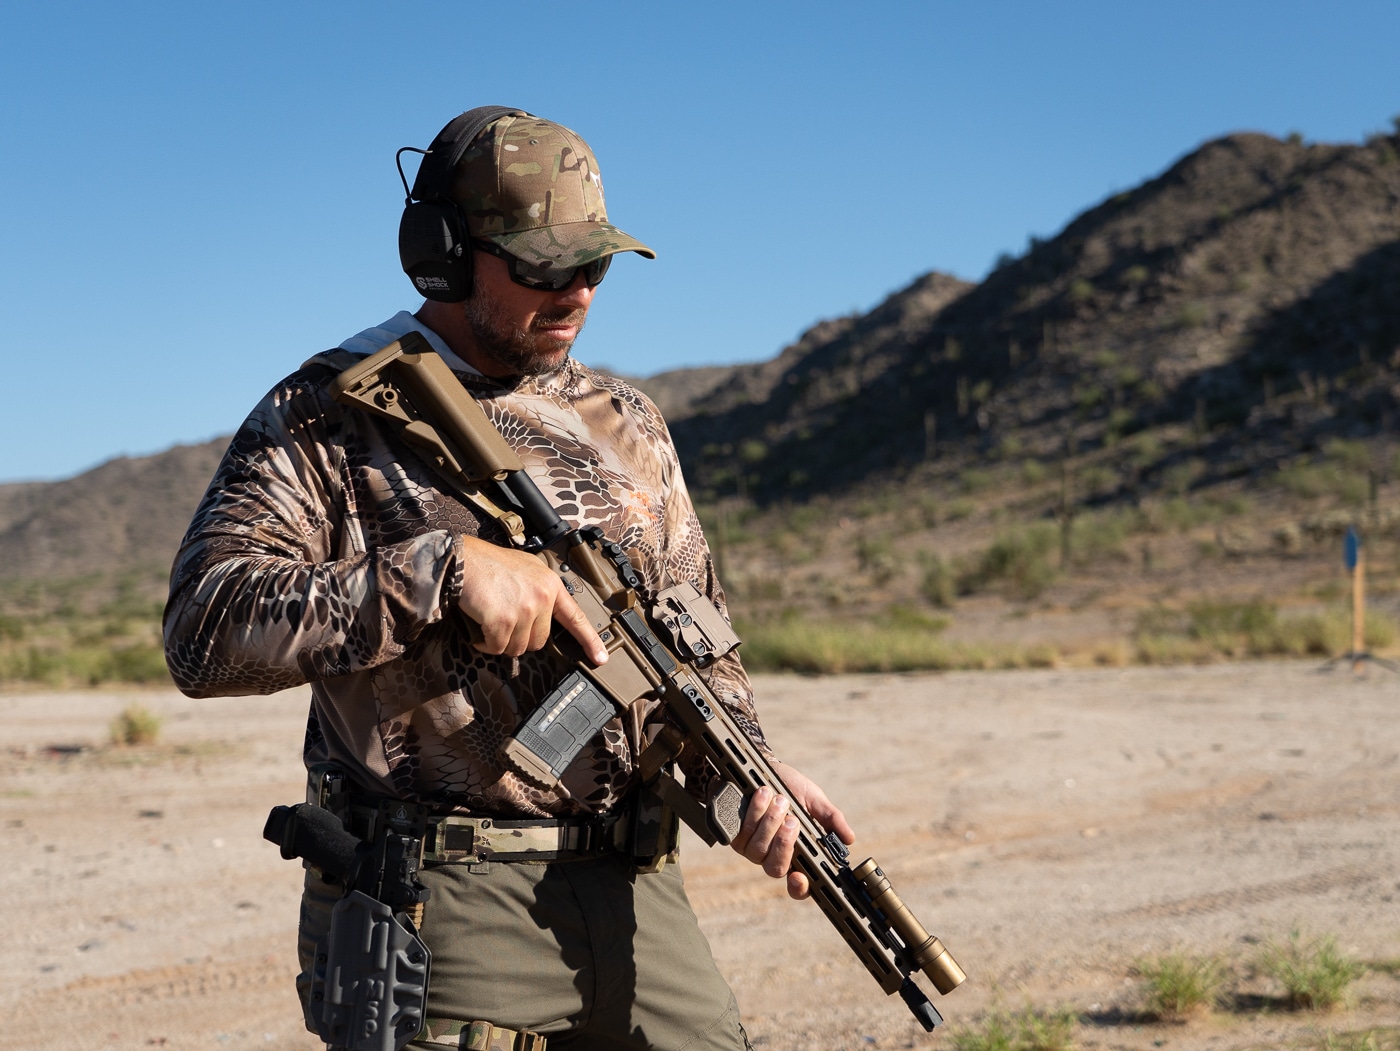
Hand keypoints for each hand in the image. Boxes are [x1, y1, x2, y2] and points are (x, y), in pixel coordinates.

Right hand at [455, 535, 607, 664]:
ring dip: (501, 642)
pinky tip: (480, 628)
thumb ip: (540, 591)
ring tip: (490, 621)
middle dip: (520, 639)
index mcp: (551, 585)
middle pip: (539, 641)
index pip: (575, 617)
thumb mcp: (527, 569)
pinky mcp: (504, 620)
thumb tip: (542, 617)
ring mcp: (524, 610)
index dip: (589, 640)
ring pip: (517, 647)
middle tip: (505, 623)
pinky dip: (485, 643)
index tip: (600, 658)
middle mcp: (542, 598)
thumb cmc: (490, 564)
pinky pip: (497, 647)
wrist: (464, 560)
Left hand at [729, 761, 854, 899]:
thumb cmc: (792, 788)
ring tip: (779, 799)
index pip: (797, 885)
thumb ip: (831, 819)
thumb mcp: (814, 801)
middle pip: (775, 868)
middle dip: (784, 844)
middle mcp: (772, 856)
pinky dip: (754, 812)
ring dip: (769, 822)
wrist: (765, 768)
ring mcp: (751, 848)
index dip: (799, 888)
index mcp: (796, 854)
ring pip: (757, 849)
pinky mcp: (735, 834)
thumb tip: (849, 838)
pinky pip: (742, 832)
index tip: (800, 877)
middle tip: (792, 820)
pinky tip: (762, 795)